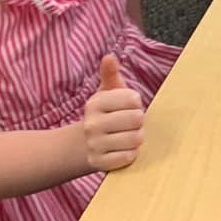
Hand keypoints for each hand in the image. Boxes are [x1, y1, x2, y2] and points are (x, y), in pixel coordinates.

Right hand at [81, 54, 144, 172]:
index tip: (128, 106)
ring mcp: (95, 145)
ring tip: (127, 135)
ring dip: (137, 138)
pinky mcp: (100, 163)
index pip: (133, 99)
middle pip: (137, 119)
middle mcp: (92, 124)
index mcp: (95, 104)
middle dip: (138, 121)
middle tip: (129, 123)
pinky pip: (128, 157)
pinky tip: (123, 149)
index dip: (136, 103)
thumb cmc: (103, 114)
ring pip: (135, 139)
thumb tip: (109, 56)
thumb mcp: (105, 93)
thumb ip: (110, 74)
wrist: (81, 146)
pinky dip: (131, 154)